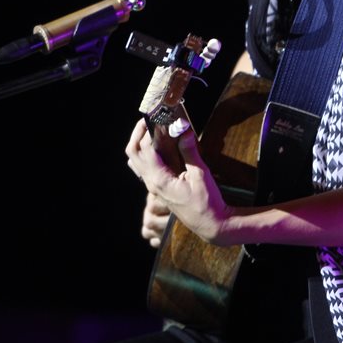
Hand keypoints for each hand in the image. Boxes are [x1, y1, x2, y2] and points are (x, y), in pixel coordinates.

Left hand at [125, 119, 232, 244]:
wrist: (209, 224)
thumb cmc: (207, 203)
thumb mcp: (200, 175)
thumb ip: (190, 152)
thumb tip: (183, 130)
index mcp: (159, 179)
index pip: (146, 148)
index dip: (151, 130)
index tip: (161, 117)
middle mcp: (151, 183)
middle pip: (133, 153)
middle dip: (138, 133)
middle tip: (148, 119)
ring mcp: (153, 186)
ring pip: (136, 160)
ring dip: (140, 143)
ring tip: (151, 129)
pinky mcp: (159, 187)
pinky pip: (144, 167)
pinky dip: (146, 153)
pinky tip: (159, 146)